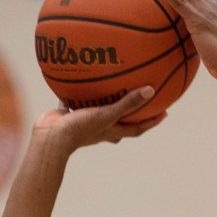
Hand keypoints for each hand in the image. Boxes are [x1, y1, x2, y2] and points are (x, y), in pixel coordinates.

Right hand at [32, 87, 164, 149]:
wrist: (51, 137)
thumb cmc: (81, 129)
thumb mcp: (108, 114)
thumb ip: (128, 103)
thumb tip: (151, 90)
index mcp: (112, 131)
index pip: (137, 128)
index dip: (151, 121)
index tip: (164, 113)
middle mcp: (101, 128)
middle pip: (120, 121)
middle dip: (130, 112)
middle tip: (140, 99)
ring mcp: (84, 122)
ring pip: (98, 111)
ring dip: (105, 101)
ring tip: (111, 85)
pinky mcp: (69, 116)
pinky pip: (75, 101)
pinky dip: (78, 92)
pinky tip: (79, 78)